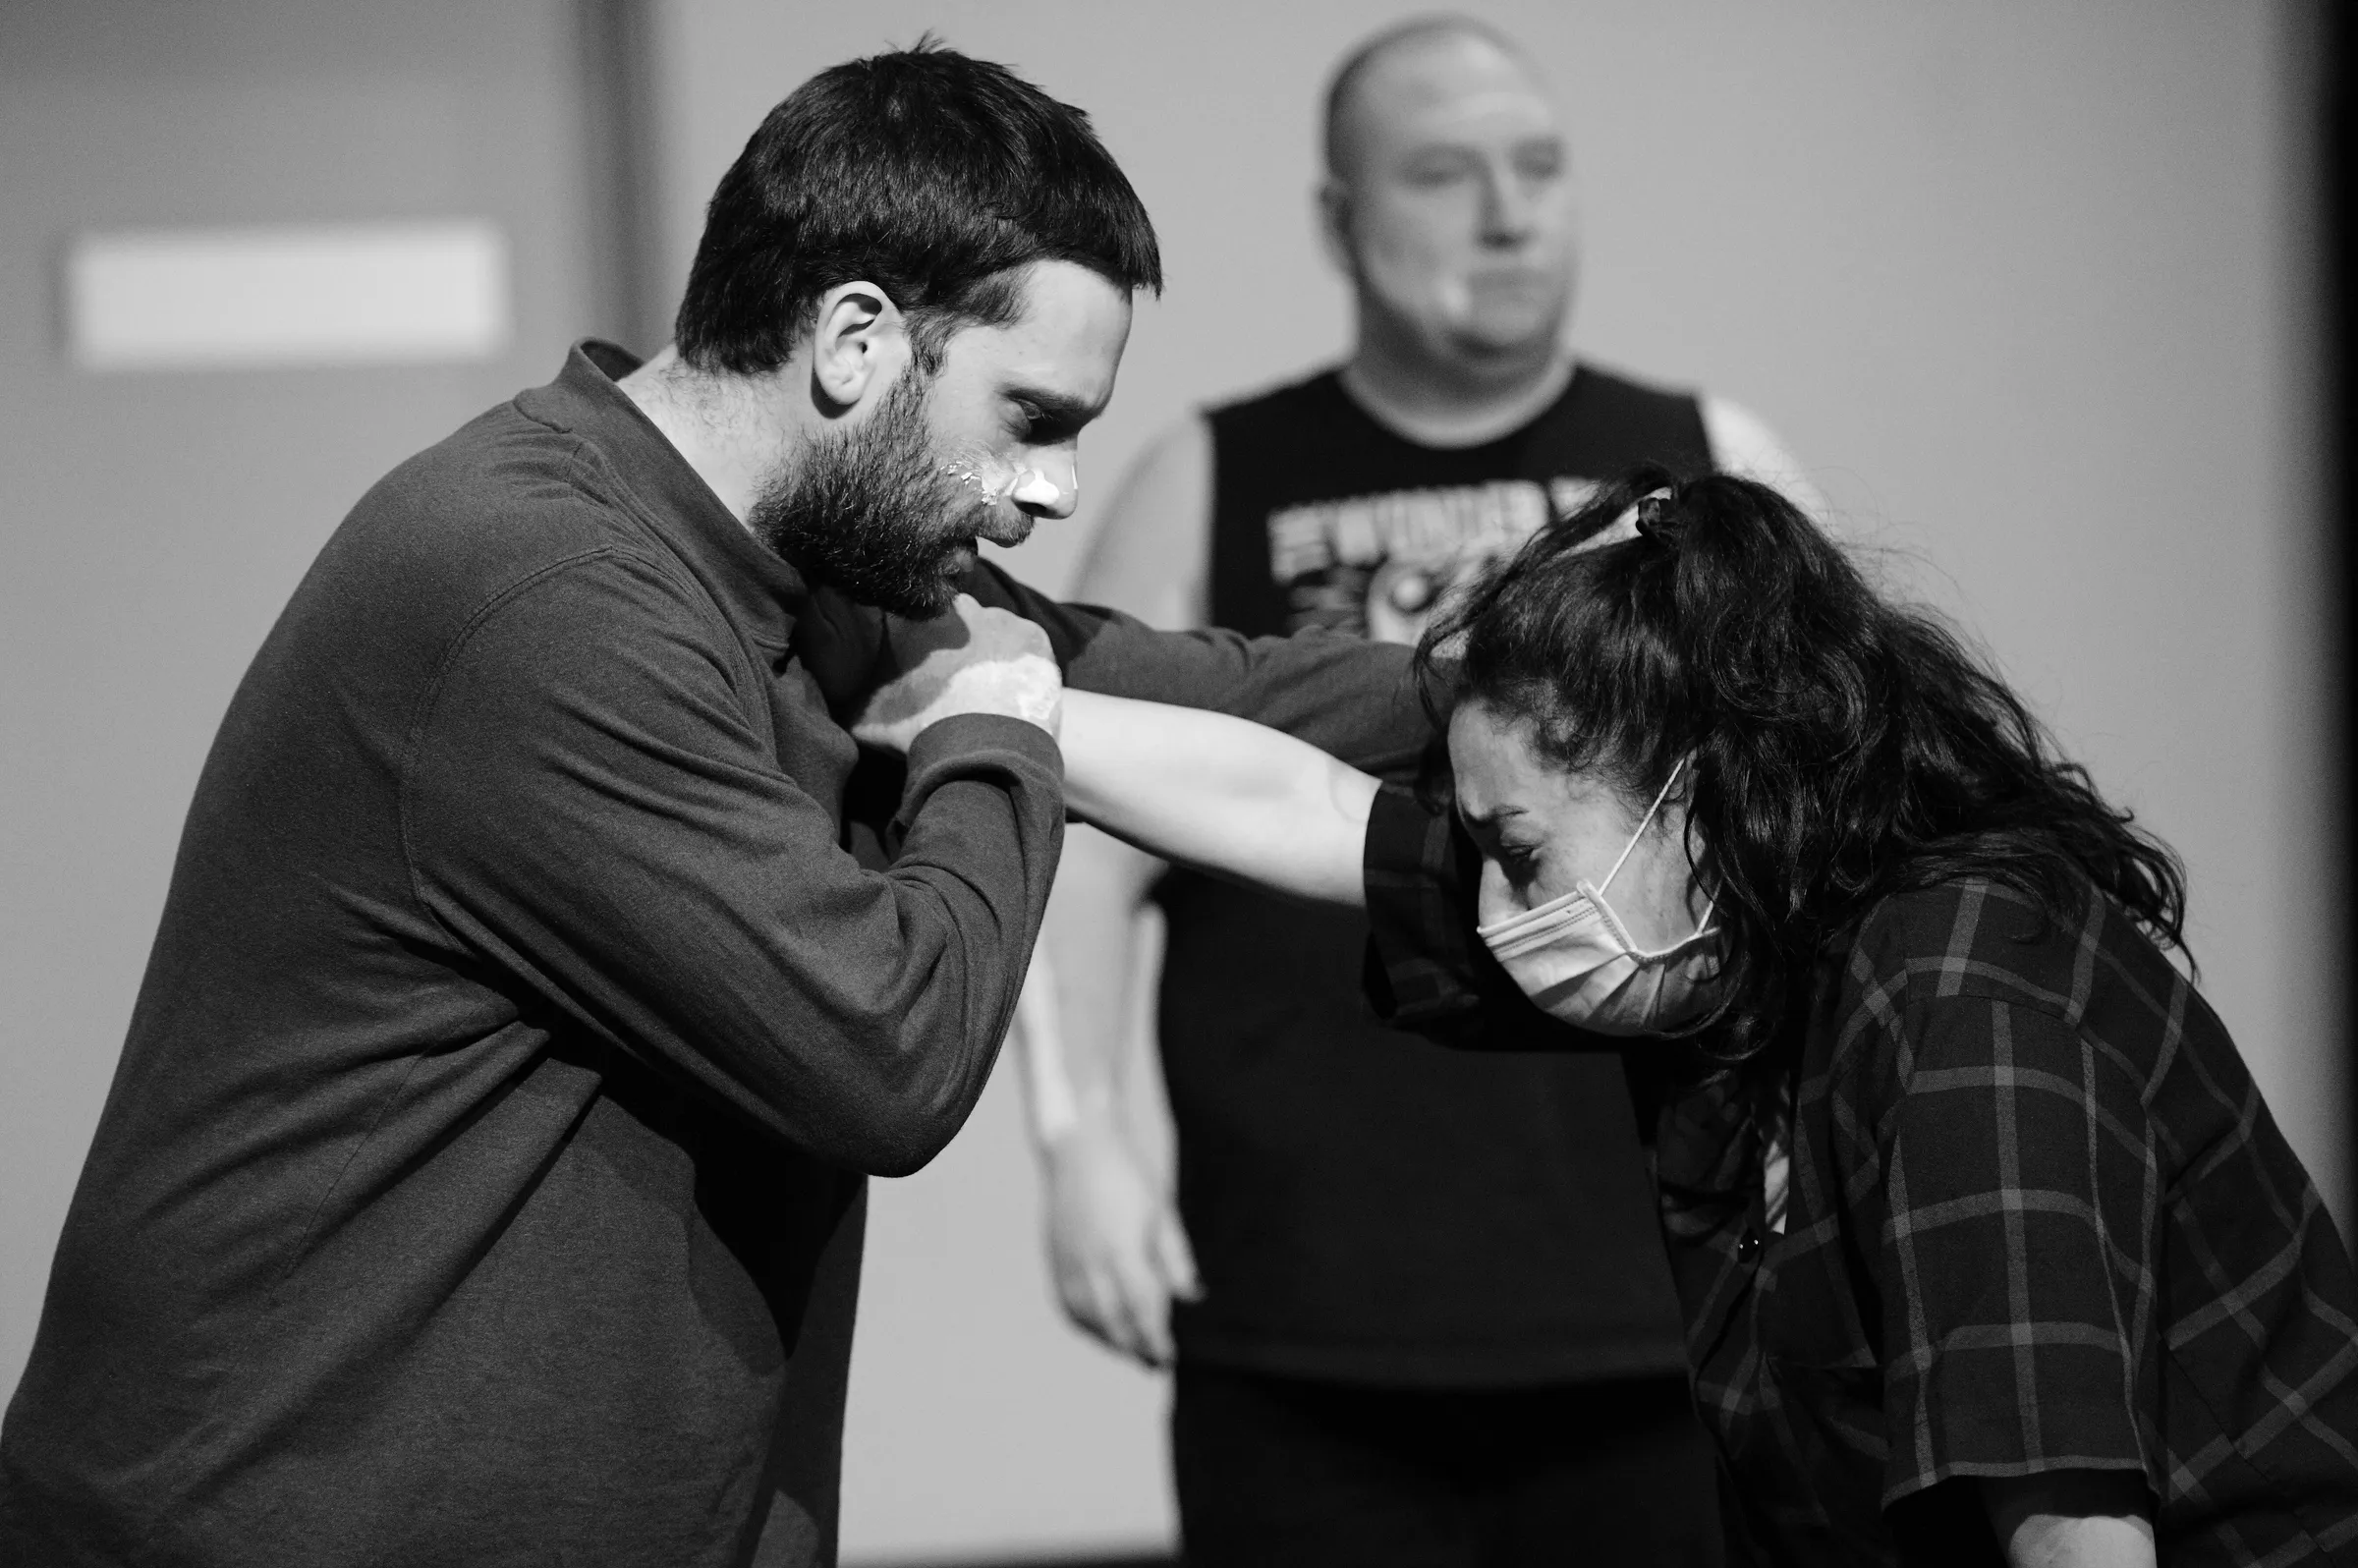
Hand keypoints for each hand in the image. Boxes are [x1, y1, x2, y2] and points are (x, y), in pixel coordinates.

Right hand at [849, 593, 1061, 752]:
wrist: (981, 750)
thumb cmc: (918, 731)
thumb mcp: (864, 719)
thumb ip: (847, 699)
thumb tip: (832, 696)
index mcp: (911, 618)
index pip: (906, 616)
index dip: (911, 641)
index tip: (915, 664)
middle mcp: (956, 606)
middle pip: (952, 619)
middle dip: (949, 642)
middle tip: (950, 680)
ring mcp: (1000, 618)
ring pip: (990, 629)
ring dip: (987, 651)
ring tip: (985, 690)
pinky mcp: (1034, 637)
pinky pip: (1024, 646)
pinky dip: (1019, 664)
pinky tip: (1011, 690)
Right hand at [1042, 1114, 1199, 1367]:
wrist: (1081, 1149)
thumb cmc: (1129, 1177)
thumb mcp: (1163, 1213)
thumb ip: (1176, 1259)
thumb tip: (1192, 1298)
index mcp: (1122, 1250)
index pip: (1142, 1310)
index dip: (1156, 1339)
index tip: (1171, 1357)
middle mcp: (1092, 1263)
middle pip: (1115, 1322)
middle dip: (1136, 1348)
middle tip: (1157, 1364)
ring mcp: (1069, 1263)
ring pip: (1089, 1319)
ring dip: (1112, 1340)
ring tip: (1134, 1351)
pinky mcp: (1055, 1261)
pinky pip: (1069, 1306)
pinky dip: (1087, 1325)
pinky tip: (1104, 1329)